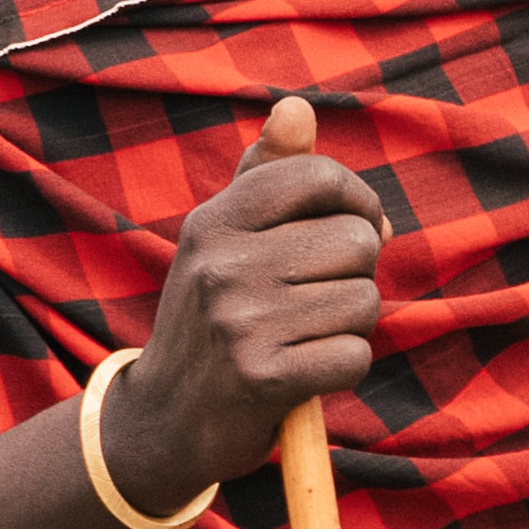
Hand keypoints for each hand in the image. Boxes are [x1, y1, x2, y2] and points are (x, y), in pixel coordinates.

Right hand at [117, 98, 381, 507]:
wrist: (163, 422)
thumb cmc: (215, 319)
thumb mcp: (224, 242)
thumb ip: (267, 176)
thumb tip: (298, 106)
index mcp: (215, 221)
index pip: (319, 177)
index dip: (357, 202)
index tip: (351, 228)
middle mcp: (222, 263)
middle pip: (360, 240)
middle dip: (355, 274)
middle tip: (311, 301)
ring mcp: (239, 320)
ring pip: (365, 300)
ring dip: (349, 326)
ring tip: (301, 338)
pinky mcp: (261, 377)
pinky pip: (355, 355)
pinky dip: (342, 370)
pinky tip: (302, 375)